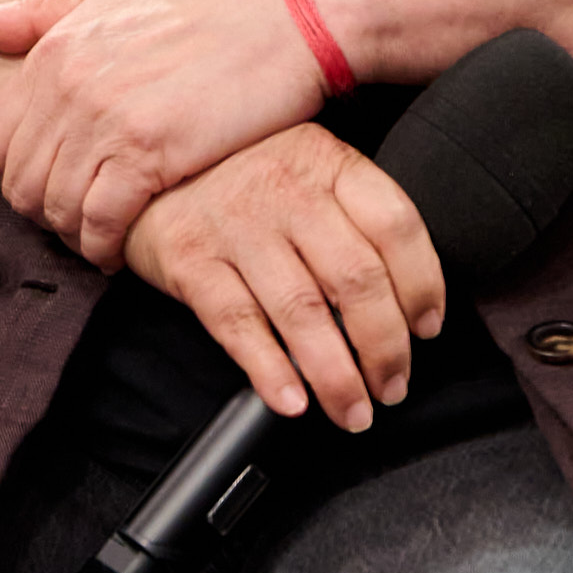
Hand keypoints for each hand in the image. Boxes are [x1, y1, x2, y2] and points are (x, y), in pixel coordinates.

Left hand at [0, 0, 327, 266]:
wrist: (284, 17)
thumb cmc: (206, 6)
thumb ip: (40, 13)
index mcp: (56, 48)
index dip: (13, 170)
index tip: (45, 181)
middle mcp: (69, 84)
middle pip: (19, 180)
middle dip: (40, 210)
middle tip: (72, 219)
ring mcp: (107, 120)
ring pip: (54, 207)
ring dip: (71, 234)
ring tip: (96, 236)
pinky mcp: (149, 154)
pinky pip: (100, 223)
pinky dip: (103, 246)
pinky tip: (119, 250)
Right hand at [120, 124, 444, 430]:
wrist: (145, 168)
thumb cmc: (243, 177)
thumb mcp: (305, 167)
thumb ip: (351, 213)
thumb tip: (409, 296)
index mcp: (327, 161)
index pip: (395, 225)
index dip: (422, 285)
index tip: (428, 329)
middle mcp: (287, 189)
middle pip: (356, 278)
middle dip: (385, 348)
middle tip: (393, 387)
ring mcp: (236, 224)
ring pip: (303, 311)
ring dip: (336, 376)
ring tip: (352, 411)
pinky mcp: (190, 258)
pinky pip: (238, 324)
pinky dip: (269, 371)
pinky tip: (292, 402)